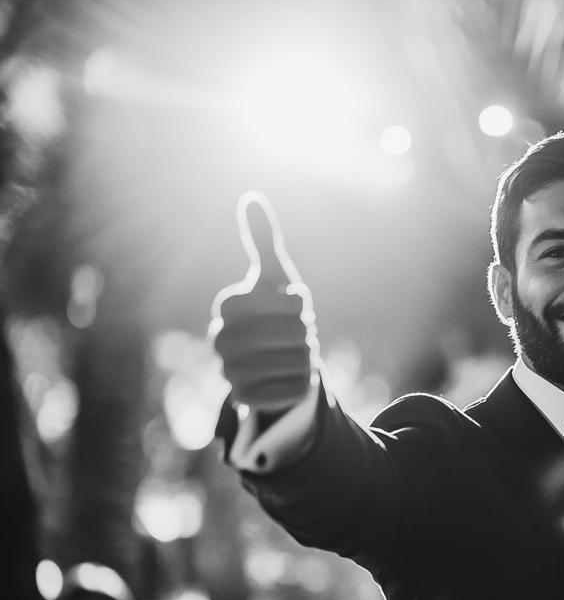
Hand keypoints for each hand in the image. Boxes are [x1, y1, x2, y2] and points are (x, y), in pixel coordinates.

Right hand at [210, 192, 317, 412]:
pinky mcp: (246, 400)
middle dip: (304, 331)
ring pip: (290, 362)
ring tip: (300, 352)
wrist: (277, 359)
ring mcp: (230, 372)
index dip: (292, 303)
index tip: (296, 303)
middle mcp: (221, 340)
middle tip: (304, 331)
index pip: (268, 301)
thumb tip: (251, 199)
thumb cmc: (277, 311)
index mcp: (228, 308)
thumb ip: (263, 240)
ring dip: (306, 356)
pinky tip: (297, 375)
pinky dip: (302, 381)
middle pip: (285, 333)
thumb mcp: (275, 276)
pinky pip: (288, 390)